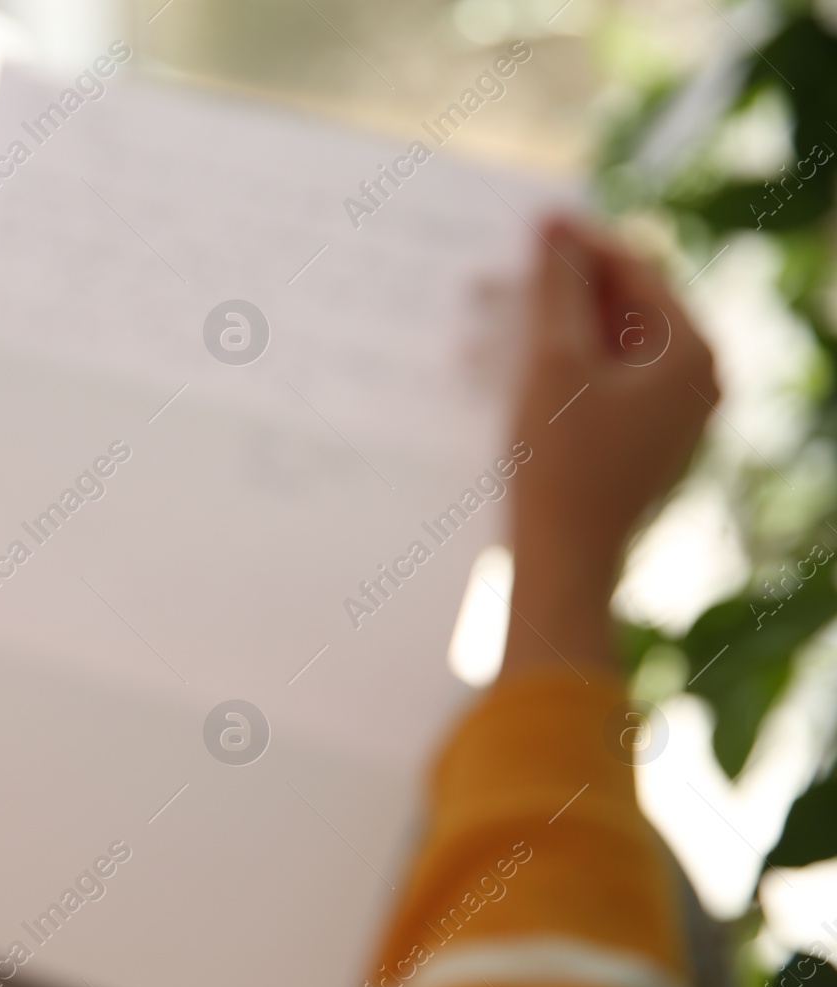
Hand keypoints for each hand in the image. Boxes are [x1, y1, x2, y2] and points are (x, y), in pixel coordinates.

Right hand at [503, 218, 716, 672]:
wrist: (563, 563)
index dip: (578, 242)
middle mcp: (694, 381)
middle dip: (560, 289)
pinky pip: (600, 385)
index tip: (525, 224)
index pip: (637, 268)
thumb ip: (557, 287)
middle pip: (625, 306)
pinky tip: (508, 371)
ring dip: (551, 329)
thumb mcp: (553, 362)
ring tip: (492, 328)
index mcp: (691, 353)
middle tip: (500, 278)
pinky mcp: (637, 445)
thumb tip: (554, 226)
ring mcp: (669, 417)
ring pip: (607, 346)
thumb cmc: (560, 465)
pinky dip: (558, 369)